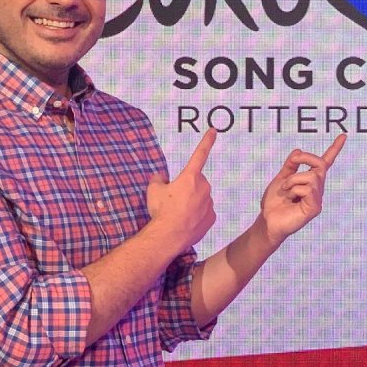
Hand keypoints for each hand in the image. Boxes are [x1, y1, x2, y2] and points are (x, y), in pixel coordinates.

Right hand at [147, 128, 216, 247]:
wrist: (168, 236)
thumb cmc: (161, 211)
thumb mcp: (153, 191)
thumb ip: (158, 179)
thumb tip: (160, 176)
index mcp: (190, 177)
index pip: (200, 154)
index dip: (207, 141)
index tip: (214, 131)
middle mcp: (203, 187)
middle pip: (197, 182)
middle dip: (188, 187)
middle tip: (174, 199)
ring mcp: (209, 203)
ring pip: (201, 198)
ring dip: (193, 202)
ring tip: (178, 213)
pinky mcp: (212, 218)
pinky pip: (204, 212)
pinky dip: (197, 215)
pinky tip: (186, 222)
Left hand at [259, 133, 346, 244]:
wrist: (267, 221)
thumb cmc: (274, 203)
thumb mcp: (280, 179)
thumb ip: (290, 166)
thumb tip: (298, 151)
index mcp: (310, 181)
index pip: (326, 163)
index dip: (334, 149)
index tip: (343, 136)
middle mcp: (317, 189)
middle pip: (320, 164)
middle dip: (306, 158)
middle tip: (293, 162)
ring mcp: (317, 199)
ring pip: (311, 176)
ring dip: (293, 179)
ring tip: (285, 190)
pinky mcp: (315, 208)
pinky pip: (308, 189)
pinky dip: (294, 189)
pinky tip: (290, 199)